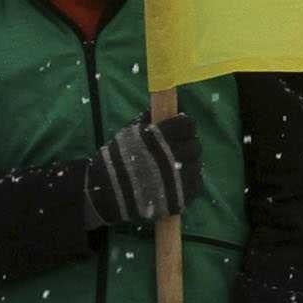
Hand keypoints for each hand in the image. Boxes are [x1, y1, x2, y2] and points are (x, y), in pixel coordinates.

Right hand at [84, 113, 201, 228]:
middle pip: (194, 145)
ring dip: (189, 162)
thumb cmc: (116, 160)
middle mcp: (171, 157)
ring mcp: (178, 180)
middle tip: (178, 146)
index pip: (186, 124)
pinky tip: (179, 178)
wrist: (105, 194)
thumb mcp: (129, 133)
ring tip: (176, 164)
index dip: (184, 124)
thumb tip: (172, 105)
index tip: (180, 126)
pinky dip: (190, 179)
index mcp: (158, 138)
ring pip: (197, 165)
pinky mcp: (180, 198)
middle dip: (188, 143)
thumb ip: (150, 118)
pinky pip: (196, 184)